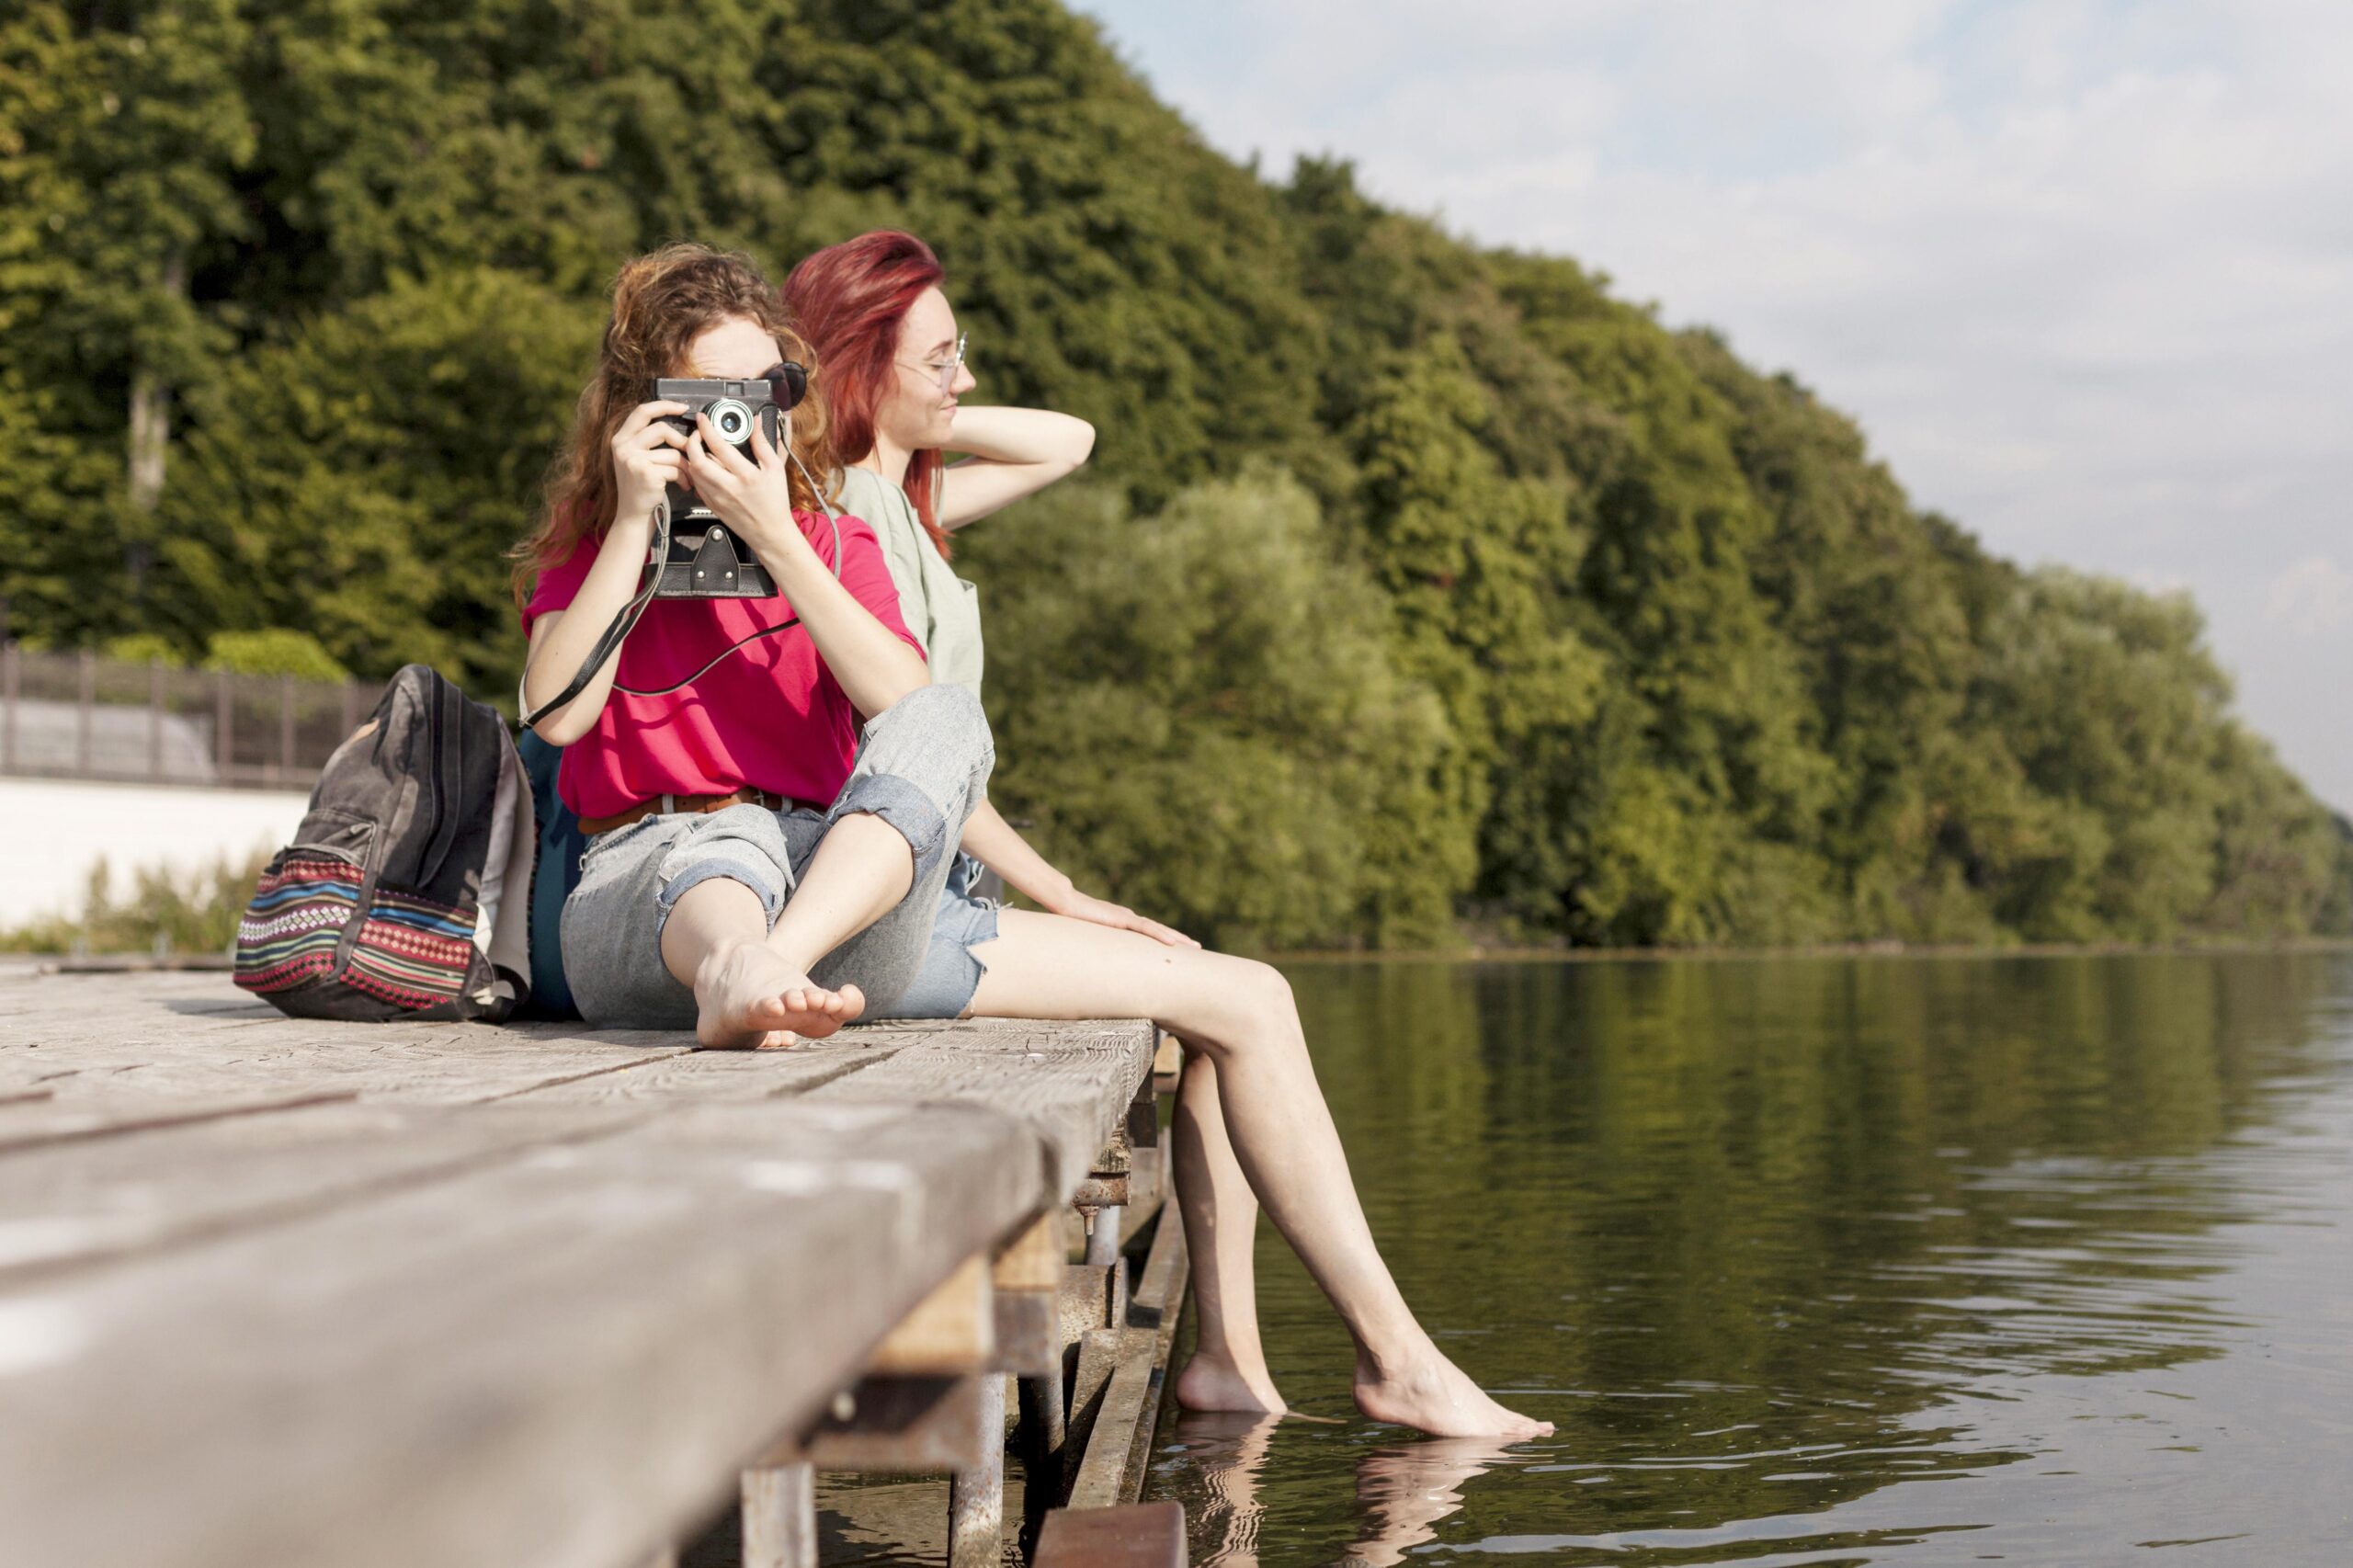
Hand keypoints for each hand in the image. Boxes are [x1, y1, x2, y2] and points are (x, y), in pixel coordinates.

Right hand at [610, 399, 689, 524]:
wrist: (633, 514)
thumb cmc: (641, 486)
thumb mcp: (637, 458)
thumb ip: (649, 440)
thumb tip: (680, 425)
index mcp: (620, 438)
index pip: (643, 411)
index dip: (664, 405)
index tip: (683, 407)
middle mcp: (623, 446)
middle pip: (661, 429)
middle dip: (681, 441)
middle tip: (689, 453)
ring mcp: (632, 460)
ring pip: (672, 452)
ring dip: (685, 466)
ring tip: (687, 476)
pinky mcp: (645, 473)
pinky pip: (675, 469)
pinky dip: (684, 478)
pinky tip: (683, 486)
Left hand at [685, 410, 800, 563]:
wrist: (769, 533)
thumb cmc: (775, 501)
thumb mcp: (775, 469)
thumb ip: (763, 444)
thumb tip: (757, 423)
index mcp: (746, 476)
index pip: (719, 447)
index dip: (707, 429)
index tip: (703, 419)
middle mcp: (728, 487)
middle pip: (697, 460)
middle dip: (691, 442)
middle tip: (697, 434)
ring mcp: (717, 498)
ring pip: (693, 472)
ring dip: (692, 456)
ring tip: (700, 448)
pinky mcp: (711, 506)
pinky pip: (696, 484)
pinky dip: (696, 472)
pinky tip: (703, 466)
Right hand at [1043, 885, 1199, 947]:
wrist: (1064, 902)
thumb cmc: (1073, 919)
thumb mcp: (1091, 937)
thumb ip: (1098, 943)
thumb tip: (1096, 959)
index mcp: (1124, 922)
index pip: (1150, 933)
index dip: (1165, 939)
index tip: (1180, 950)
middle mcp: (1130, 919)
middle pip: (1160, 931)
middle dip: (1180, 940)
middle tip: (1198, 949)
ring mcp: (1127, 918)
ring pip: (1158, 930)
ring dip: (1177, 939)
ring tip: (1194, 948)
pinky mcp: (1122, 919)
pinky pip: (1146, 929)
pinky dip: (1161, 936)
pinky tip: (1173, 943)